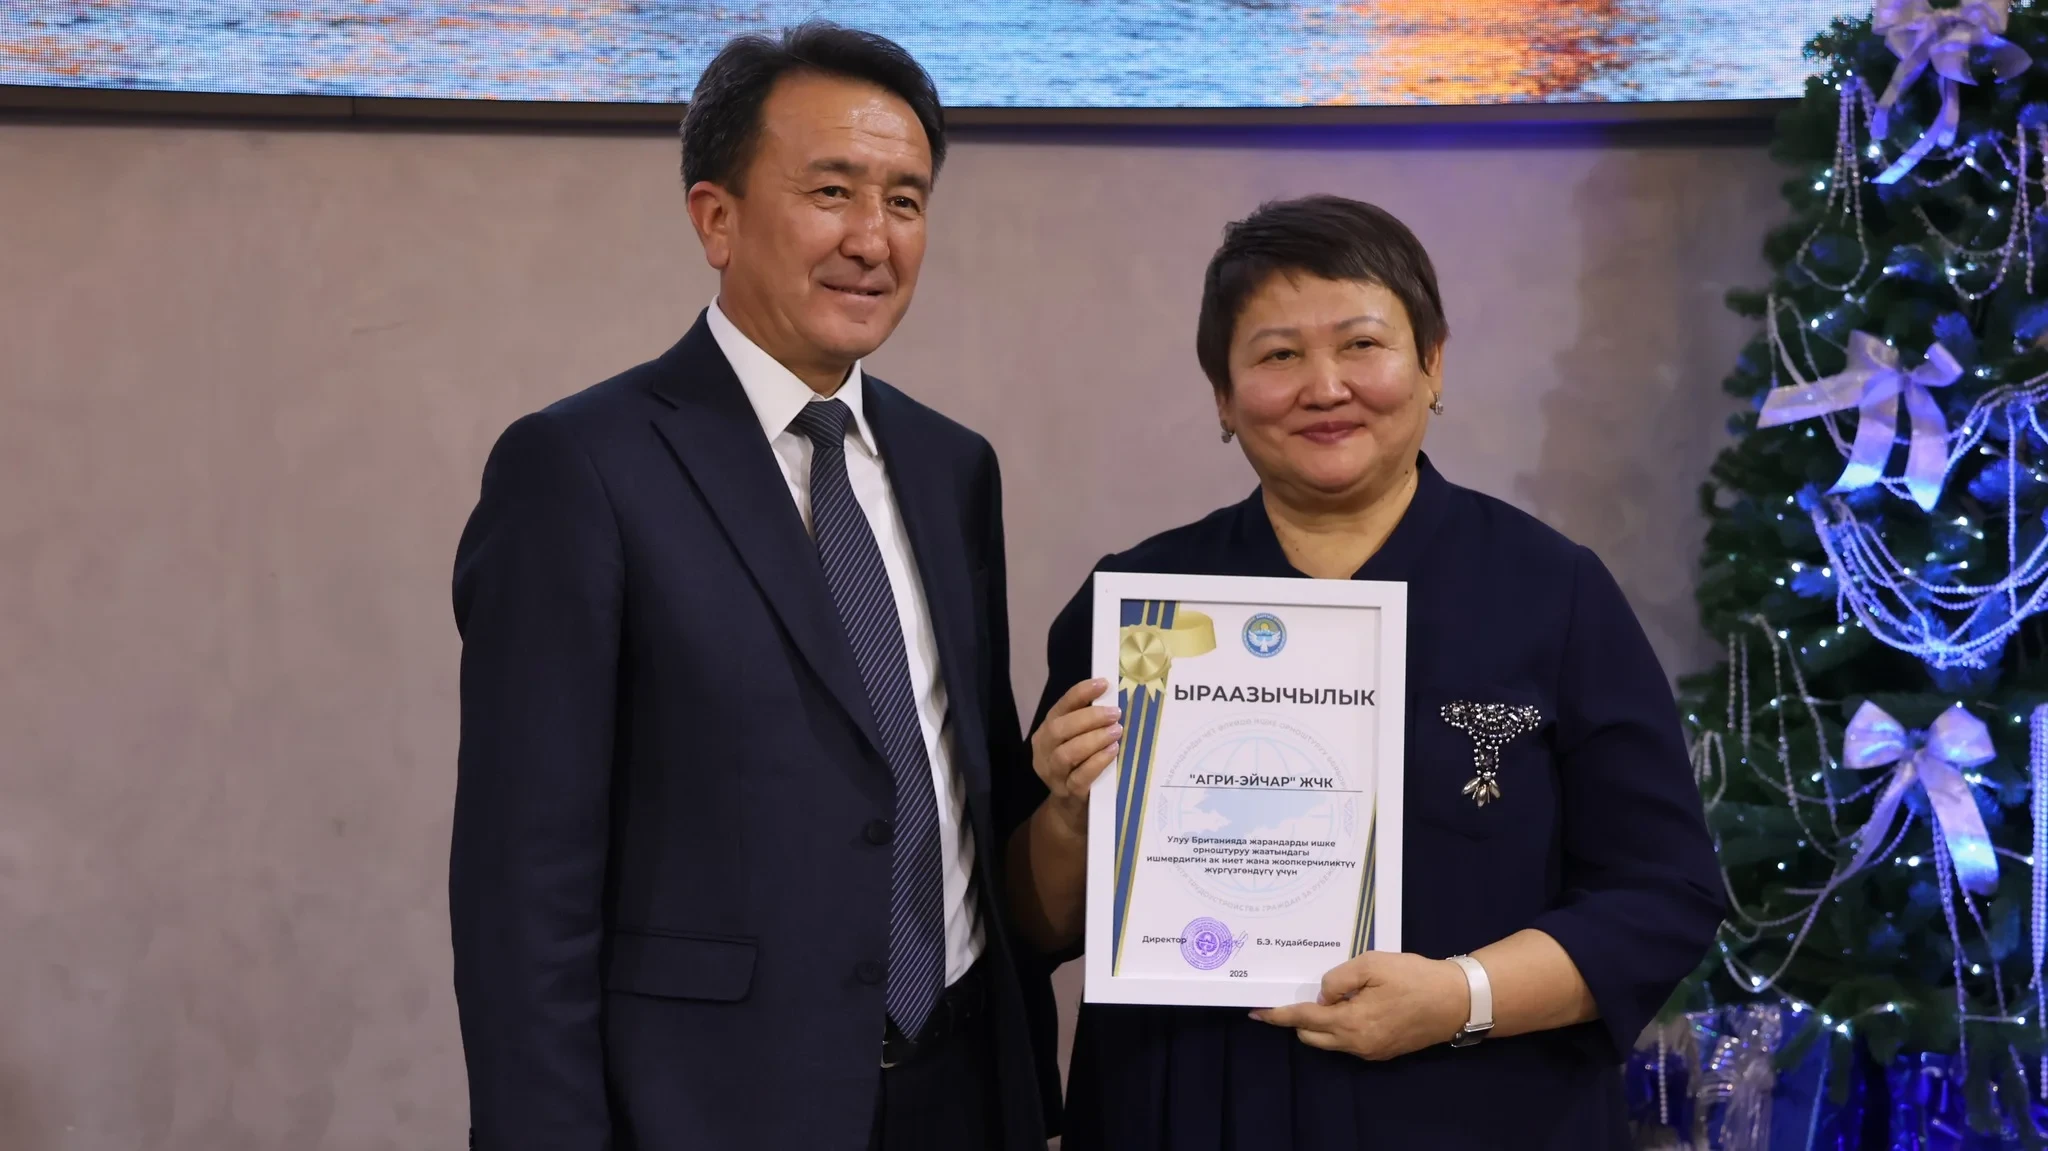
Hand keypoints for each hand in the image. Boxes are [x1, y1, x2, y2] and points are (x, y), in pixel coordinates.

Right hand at [1029, 678, 1122, 837]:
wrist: (1069, 809)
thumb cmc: (1079, 766)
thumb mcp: (1078, 741)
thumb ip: (1087, 723)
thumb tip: (1114, 698)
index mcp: (1047, 731)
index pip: (1061, 707)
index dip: (1081, 693)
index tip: (1103, 684)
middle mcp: (1044, 750)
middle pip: (1060, 729)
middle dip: (1089, 718)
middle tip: (1115, 712)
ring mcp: (1052, 773)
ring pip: (1067, 753)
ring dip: (1094, 739)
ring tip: (1116, 731)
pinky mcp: (1067, 793)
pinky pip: (1080, 778)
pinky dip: (1097, 763)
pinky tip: (1112, 753)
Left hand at [1249, 952, 1469, 1060]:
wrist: (1456, 1001)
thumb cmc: (1415, 978)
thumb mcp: (1372, 965)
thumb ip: (1338, 979)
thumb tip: (1322, 996)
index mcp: (1352, 1023)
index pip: (1304, 1020)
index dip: (1278, 1015)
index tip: (1256, 1012)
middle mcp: (1357, 1044)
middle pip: (1311, 1036)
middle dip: (1297, 1019)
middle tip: (1296, 996)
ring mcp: (1372, 1051)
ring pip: (1330, 1041)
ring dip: (1321, 1023)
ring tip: (1328, 997)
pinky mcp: (1384, 1051)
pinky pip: (1349, 1042)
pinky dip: (1340, 1027)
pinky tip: (1350, 1006)